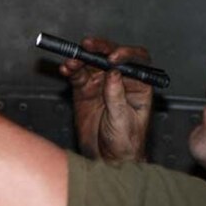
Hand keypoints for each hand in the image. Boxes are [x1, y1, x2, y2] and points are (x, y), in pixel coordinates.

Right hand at [60, 37, 152, 161]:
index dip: (126, 54)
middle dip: (100, 49)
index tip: (113, 58)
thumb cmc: (126, 144)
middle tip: (89, 46)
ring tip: (72, 60)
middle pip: (111, 56)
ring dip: (81, 58)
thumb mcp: (123, 122)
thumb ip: (117, 98)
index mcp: (139, 85)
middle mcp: (121, 80)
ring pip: (92, 64)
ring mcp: (101, 84)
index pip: (137, 61)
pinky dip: (71, 70)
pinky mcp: (84, 91)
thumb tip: (114, 74)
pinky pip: (78, 75)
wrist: (109, 160)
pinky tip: (66, 68)